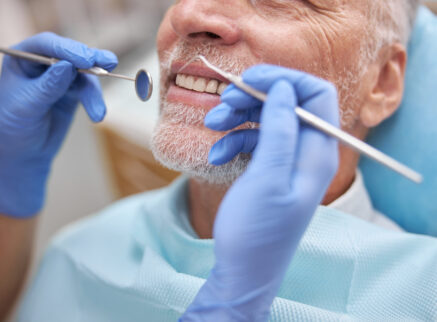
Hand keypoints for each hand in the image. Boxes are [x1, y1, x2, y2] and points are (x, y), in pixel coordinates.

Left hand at [0, 32, 117, 217]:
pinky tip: (98, 114)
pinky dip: (95, 101)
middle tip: (108, 63)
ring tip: (98, 113)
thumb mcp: (27, 105)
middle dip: (90, 60)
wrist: (22, 151)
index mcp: (22, 59)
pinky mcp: (73, 92)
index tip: (86, 60)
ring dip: (95, 91)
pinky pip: (89, 90)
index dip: (68, 49)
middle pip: (70, 54)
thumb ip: (48, 86)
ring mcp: (60, 77)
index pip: (46, 45)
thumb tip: (68, 66)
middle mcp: (42, 63)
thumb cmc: (13, 126)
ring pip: (84, 74)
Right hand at [181, 65, 338, 320]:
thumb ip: (279, 128)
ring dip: (239, 118)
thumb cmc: (257, 230)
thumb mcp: (268, 176)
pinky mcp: (271, 170)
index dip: (286, 81)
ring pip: (268, 121)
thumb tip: (285, 88)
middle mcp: (307, 154)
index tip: (251, 80)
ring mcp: (288, 162)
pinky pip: (255, 142)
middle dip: (254, 98)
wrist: (244, 270)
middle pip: (288, 105)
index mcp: (317, 153)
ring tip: (213, 125)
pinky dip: (235, 141)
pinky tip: (217, 154)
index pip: (317, 95)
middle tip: (223, 104)